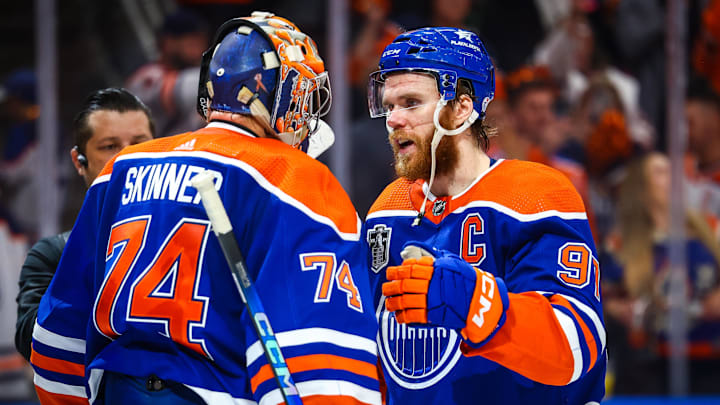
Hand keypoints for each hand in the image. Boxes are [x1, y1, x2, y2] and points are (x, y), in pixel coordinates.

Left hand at [382, 243, 508, 345]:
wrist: (481, 301)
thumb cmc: (467, 281)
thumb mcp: (453, 263)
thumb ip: (436, 259)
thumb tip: (419, 253)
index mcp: (436, 269)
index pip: (410, 268)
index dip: (397, 270)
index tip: (390, 272)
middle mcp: (432, 283)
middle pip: (404, 283)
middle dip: (391, 286)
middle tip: (386, 288)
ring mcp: (432, 299)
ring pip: (405, 300)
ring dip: (394, 302)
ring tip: (389, 303)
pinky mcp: (434, 315)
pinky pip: (413, 316)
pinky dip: (403, 316)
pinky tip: (399, 316)